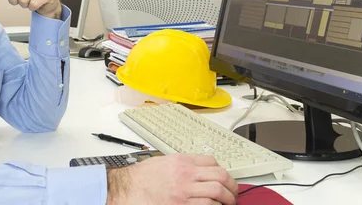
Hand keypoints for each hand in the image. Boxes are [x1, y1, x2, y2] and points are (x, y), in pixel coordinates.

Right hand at [107, 154, 236, 204]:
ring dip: (227, 199)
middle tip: (233, 192)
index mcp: (181, 161)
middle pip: (220, 175)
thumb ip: (181, 164)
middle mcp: (185, 174)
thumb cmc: (142, 177)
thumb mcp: (163, 162)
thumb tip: (197, 168)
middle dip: (231, 185)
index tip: (223, 177)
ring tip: (228, 203)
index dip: (221, 170)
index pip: (211, 161)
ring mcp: (184, 191)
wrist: (128, 189)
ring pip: (218, 192)